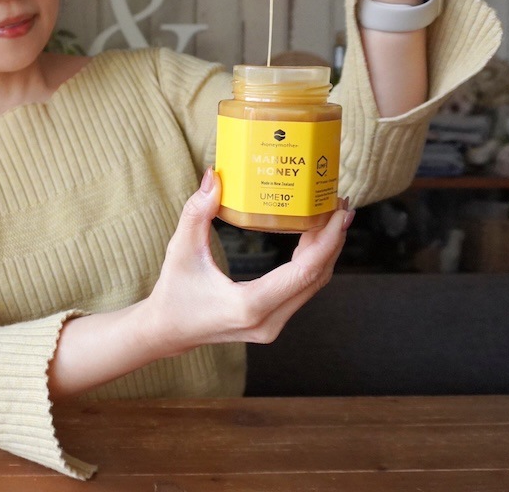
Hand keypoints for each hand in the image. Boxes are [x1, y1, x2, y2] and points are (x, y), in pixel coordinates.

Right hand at [142, 168, 352, 357]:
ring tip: (331, 217)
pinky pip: (302, 290)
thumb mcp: (181, 249)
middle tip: (340, 206)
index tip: (340, 213)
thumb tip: (213, 176)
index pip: (304, 272)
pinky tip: (313, 238)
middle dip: (334, 240)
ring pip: (313, 286)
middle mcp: (268, 321)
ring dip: (326, 252)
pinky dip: (312, 263)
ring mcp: (273, 326)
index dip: (328, 240)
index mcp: (248, 304)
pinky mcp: (272, 323)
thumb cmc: (174, 291)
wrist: (168, 331)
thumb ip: (196, 212)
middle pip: (317, 278)